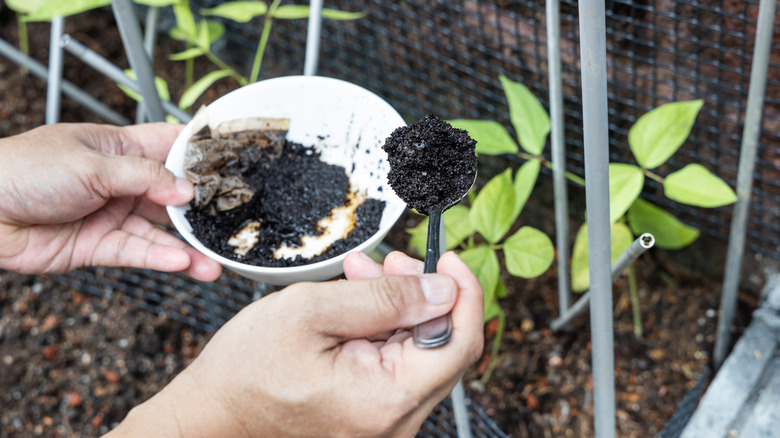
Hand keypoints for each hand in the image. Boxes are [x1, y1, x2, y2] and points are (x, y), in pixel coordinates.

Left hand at [0, 123, 220, 280]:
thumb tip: (186, 190)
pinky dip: (160, 258)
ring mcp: (110, 215)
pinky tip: (182, 263)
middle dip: (200, 210)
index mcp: (118, 148)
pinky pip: (137, 252)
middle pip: (171, 195)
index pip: (168, 147)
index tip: (233, 165)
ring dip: (186, 247)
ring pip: (158, 232)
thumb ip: (144, 178)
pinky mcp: (98, 246)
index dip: (199, 155)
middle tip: (231, 223)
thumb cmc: (25, 170)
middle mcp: (119, 182)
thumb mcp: (92, 165)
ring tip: (214, 262)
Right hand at [107, 251, 483, 436]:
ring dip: (400, 307)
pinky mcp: (372, 417)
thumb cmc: (247, 368)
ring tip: (362, 276)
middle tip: (388, 261)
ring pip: (419, 353)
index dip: (464, 293)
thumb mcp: (312, 312)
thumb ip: (384, 298)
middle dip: (423, 293)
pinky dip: (385, 330)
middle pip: (442, 347)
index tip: (447, 258)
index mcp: (384, 400)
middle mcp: (394, 423)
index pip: (459, 343)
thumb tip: (443, 289)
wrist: (213, 414)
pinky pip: (397, 367)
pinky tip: (358, 305)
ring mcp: (384, 424)